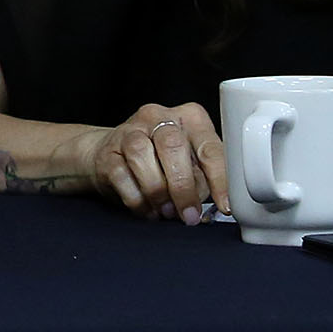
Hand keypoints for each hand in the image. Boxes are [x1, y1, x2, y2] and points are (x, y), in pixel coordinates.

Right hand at [67, 102, 226, 222]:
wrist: (113, 154)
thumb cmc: (162, 161)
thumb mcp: (191, 164)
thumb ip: (204, 178)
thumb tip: (217, 205)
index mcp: (189, 118)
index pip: (209, 146)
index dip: (219, 179)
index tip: (224, 205)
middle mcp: (158, 117)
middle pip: (173, 146)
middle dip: (183, 187)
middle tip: (189, 215)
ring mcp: (129, 131)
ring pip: (141, 155)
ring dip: (157, 192)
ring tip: (166, 211)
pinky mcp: (107, 151)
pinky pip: (121, 176)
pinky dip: (138, 199)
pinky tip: (147, 209)